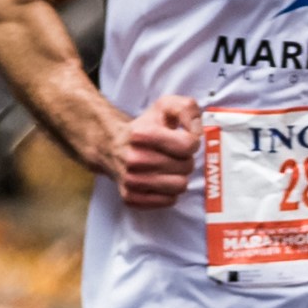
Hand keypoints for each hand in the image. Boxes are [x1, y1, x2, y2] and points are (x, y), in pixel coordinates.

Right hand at [111, 94, 202, 209]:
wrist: (111, 145)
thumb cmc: (145, 127)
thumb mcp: (166, 107)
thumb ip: (187, 109)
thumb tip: (196, 131)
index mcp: (141, 135)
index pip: (188, 145)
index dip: (191, 142)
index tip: (181, 139)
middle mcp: (133, 159)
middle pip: (186, 166)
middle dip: (184, 159)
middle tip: (172, 154)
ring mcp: (131, 180)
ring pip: (179, 186)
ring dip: (178, 176)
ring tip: (167, 167)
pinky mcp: (130, 197)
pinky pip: (168, 201)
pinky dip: (169, 191)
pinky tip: (160, 180)